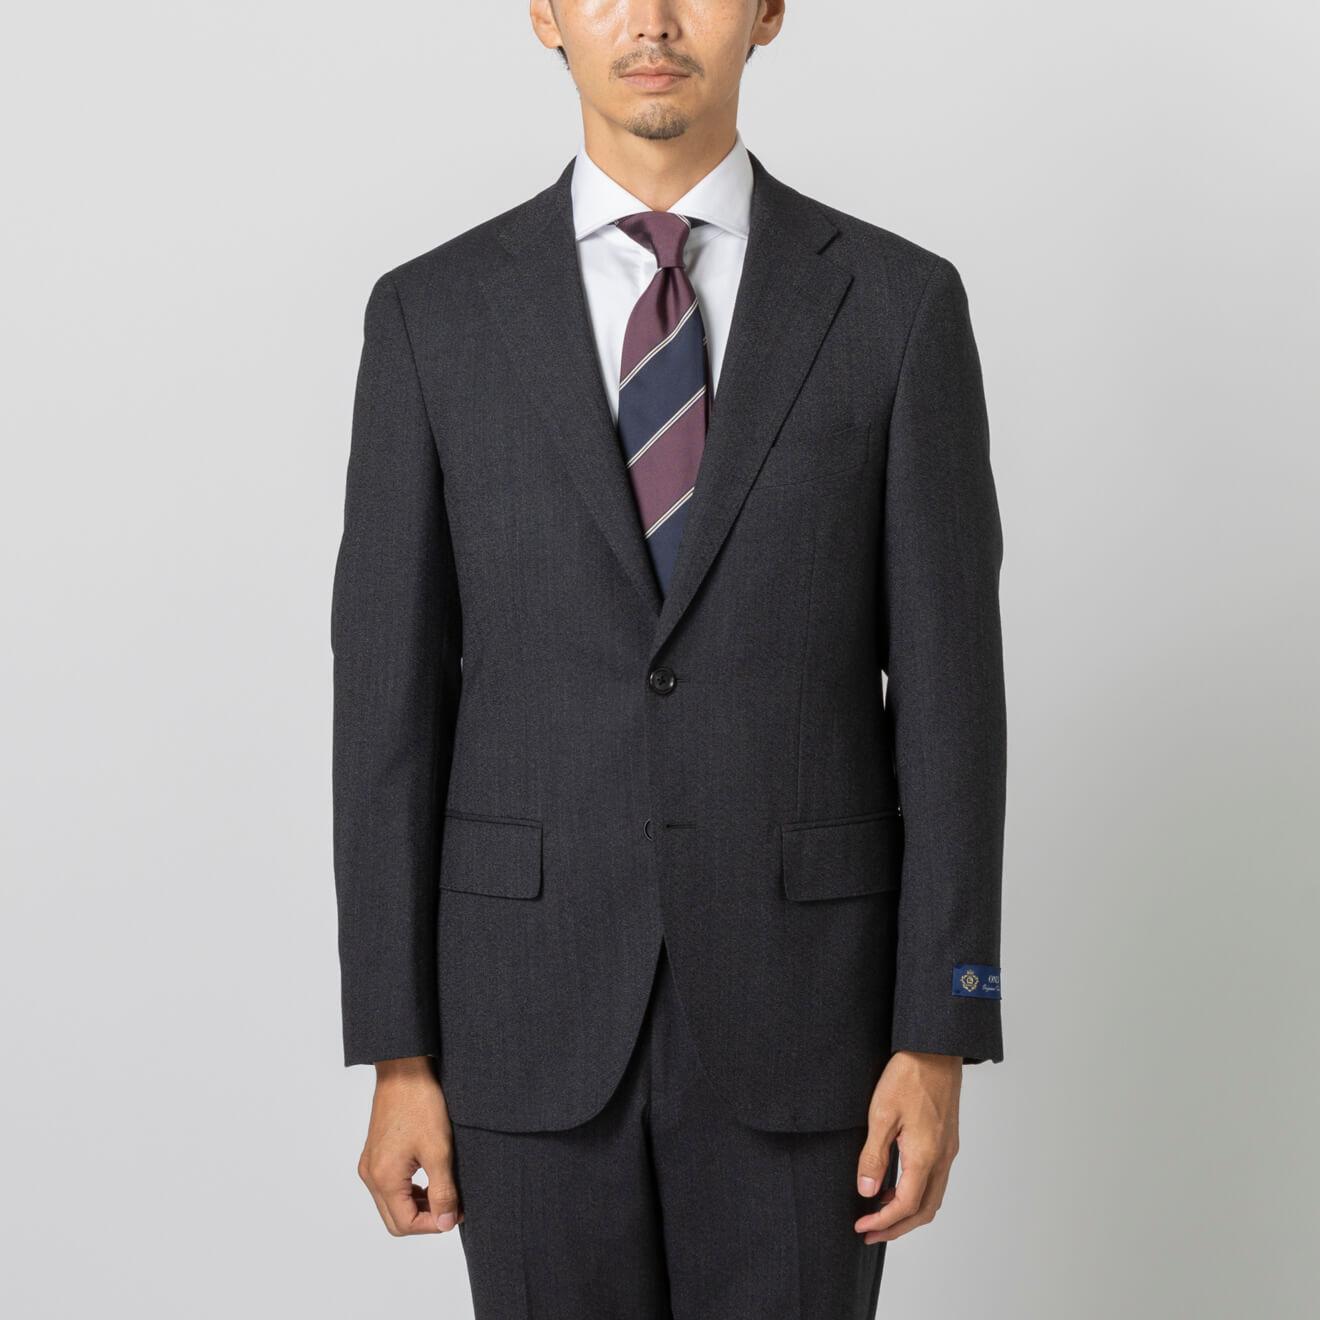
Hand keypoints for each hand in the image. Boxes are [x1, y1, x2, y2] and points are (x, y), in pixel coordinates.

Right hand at [358, 1056, 464, 1234]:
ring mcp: (369, 1164)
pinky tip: (430, 1177)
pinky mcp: (374, 1154)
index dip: (433, 1225)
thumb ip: (443, 1191)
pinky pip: (389, 1186)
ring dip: (418, 1205)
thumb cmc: (421, 1104)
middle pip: (395, 1219)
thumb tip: (447, 1223)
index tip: (457, 1213)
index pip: (405, 1224)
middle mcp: (370, 1175)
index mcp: (383, 1177)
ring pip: (391, 1204)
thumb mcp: (439, 1151)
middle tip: (453, 1206)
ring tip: (445, 1191)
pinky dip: (409, 1190)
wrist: (405, 1070)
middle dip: (425, 1219)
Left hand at [854, 1050, 961, 1243]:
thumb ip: (874, 1156)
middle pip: (924, 1211)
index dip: (882, 1222)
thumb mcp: (881, 1114)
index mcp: (925, 1156)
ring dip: (908, 1213)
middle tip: (869, 1233)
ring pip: (933, 1197)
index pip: (905, 1206)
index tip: (861, 1226)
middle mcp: (942, 1158)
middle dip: (897, 1228)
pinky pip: (936, 1180)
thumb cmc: (907, 1076)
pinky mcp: (948, 1140)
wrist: (935, 1049)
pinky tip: (896, 1185)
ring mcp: (948, 1150)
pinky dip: (917, 1194)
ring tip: (880, 1214)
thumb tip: (867, 1191)